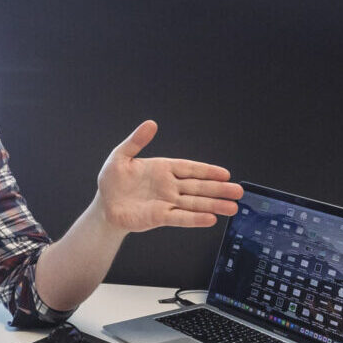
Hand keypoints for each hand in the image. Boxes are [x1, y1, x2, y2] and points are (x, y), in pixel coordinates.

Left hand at [93, 121, 241, 231]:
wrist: (105, 207)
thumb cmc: (112, 182)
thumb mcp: (120, 157)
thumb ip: (135, 142)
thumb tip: (150, 124)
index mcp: (163, 169)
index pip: (189, 168)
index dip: (207, 171)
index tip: (225, 174)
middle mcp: (169, 186)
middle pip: (198, 187)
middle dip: (218, 189)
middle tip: (238, 191)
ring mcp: (166, 202)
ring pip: (194, 203)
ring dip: (213, 205)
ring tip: (232, 208)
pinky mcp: (159, 217)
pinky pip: (180, 218)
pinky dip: (195, 219)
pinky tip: (211, 219)